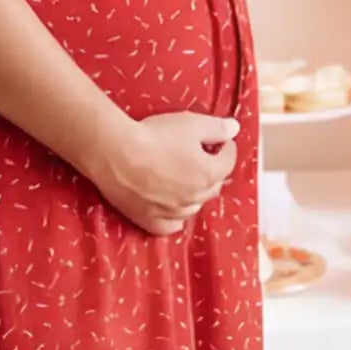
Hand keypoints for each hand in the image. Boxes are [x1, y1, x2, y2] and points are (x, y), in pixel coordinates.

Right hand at [83, 109, 240, 236]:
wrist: (115, 153)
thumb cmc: (153, 136)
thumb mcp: (191, 124)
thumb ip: (217, 128)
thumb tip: (235, 128)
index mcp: (208, 173)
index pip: (228, 161)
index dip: (226, 148)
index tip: (222, 141)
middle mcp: (194, 197)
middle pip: (213, 186)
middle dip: (213, 170)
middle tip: (205, 157)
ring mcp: (172, 211)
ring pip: (194, 206)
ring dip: (195, 194)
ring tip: (187, 180)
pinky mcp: (150, 219)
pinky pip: (169, 226)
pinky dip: (174, 219)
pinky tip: (173, 211)